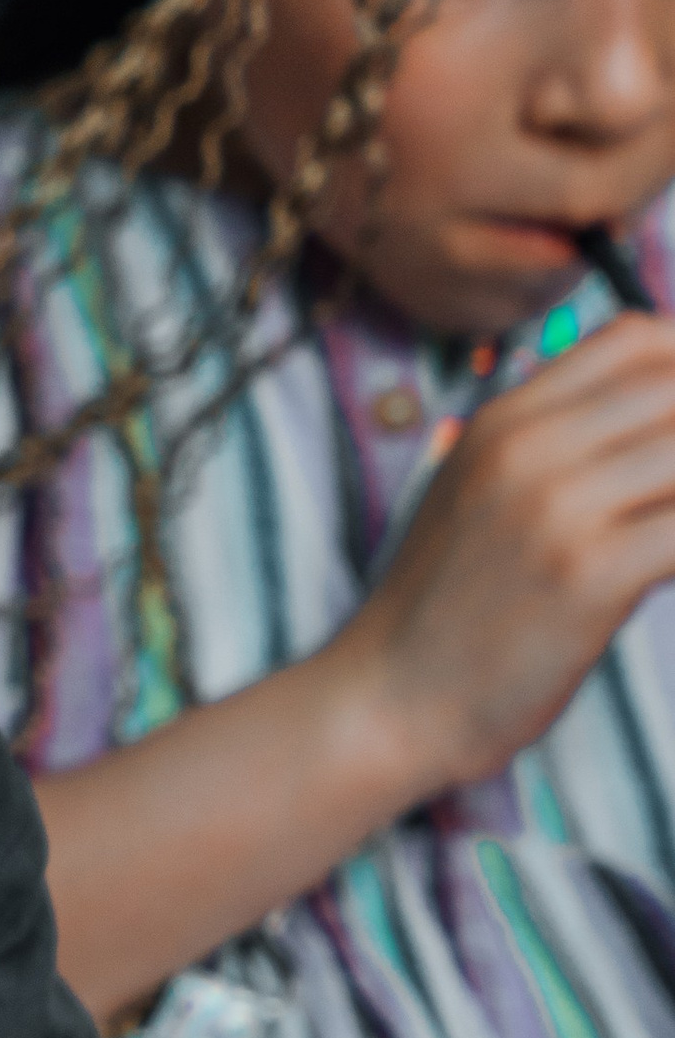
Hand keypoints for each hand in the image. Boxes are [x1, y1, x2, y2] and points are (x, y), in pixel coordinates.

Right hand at [346, 315, 674, 793]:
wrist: (391, 698)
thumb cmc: (448, 609)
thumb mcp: (478, 495)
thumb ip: (556, 447)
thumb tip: (659, 426)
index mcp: (505, 420)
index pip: (636, 339)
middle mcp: (530, 448)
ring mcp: (559, 509)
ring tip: (673, 531)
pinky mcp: (590, 575)